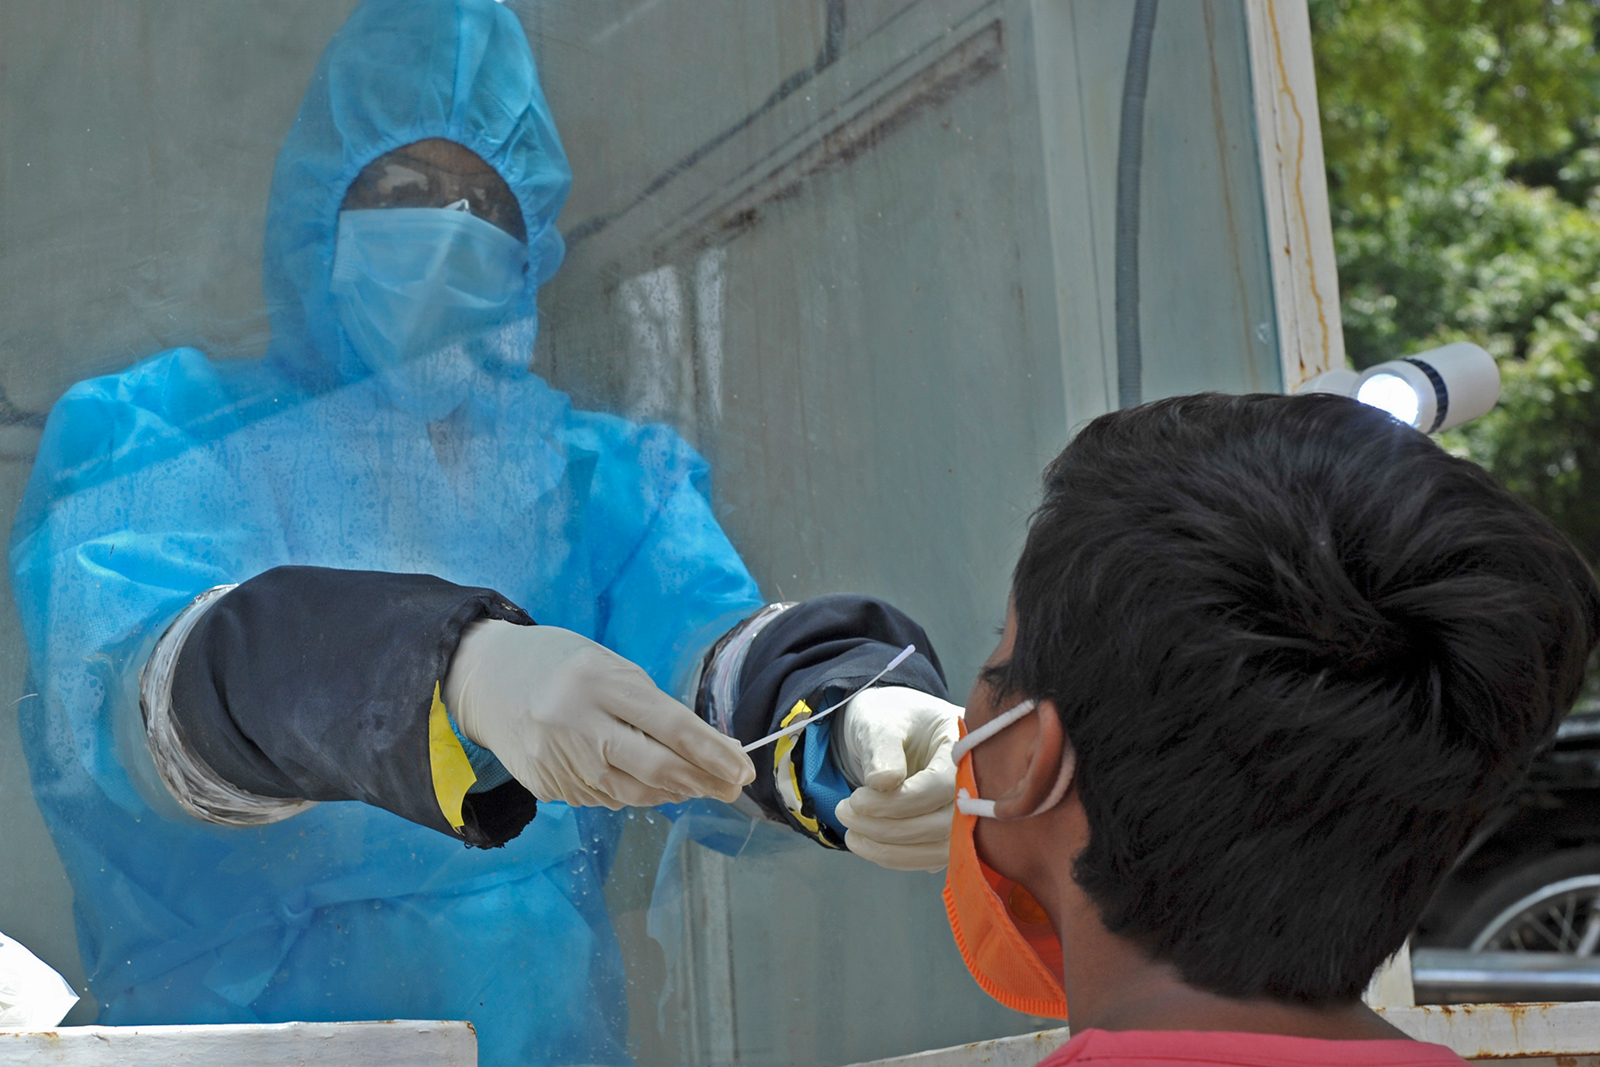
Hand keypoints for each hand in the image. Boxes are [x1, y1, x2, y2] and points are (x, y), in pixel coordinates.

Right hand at [445, 620, 755, 808]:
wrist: (484, 679)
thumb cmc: (560, 664)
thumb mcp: (609, 666)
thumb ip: (651, 706)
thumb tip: (702, 751)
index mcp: (598, 682)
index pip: (670, 725)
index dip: (713, 752)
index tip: (743, 769)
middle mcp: (577, 724)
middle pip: (655, 768)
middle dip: (702, 781)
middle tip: (730, 788)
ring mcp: (558, 761)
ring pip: (633, 793)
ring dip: (673, 792)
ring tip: (696, 785)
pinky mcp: (547, 786)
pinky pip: (604, 798)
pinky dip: (633, 793)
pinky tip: (648, 784)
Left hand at [832, 685, 961, 870]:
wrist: (886, 729)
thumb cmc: (887, 718)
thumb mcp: (879, 721)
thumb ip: (882, 748)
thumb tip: (883, 784)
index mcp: (963, 744)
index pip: (943, 785)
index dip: (901, 801)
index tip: (858, 798)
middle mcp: (974, 782)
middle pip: (945, 823)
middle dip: (889, 827)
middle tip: (844, 812)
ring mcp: (964, 811)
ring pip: (940, 849)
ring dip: (890, 850)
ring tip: (850, 832)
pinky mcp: (949, 833)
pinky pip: (930, 856)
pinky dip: (896, 857)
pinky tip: (865, 842)